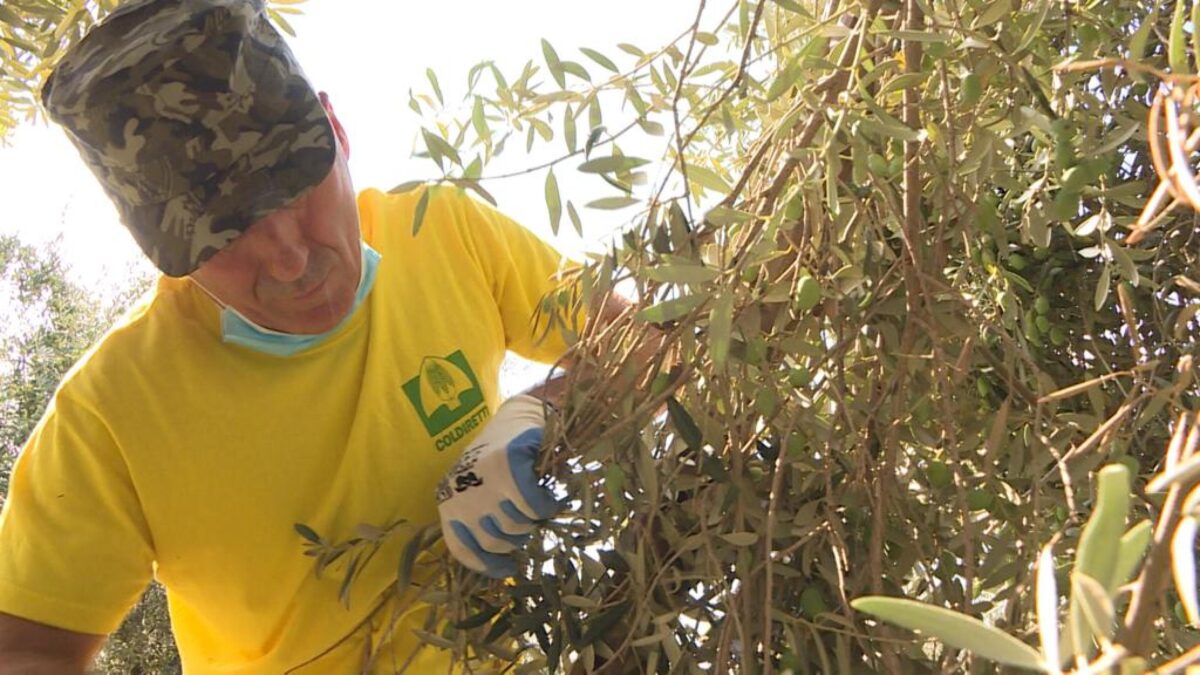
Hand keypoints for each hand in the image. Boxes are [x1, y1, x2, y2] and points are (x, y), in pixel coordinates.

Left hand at [436, 394, 560, 577]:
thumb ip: (480, 522)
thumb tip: (495, 562)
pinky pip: (534, 506)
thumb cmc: (501, 459)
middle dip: (517, 538)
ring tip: (535, 504)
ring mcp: (484, 480)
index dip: (488, 565)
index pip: (462, 549)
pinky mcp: (509, 466)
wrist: (523, 416)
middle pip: (495, 542)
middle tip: (527, 521)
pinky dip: (547, 506)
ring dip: (533, 521)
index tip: (509, 568)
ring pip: (517, 526)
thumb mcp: (480, 492)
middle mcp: (461, 492)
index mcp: (448, 501)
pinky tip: (549, 498)